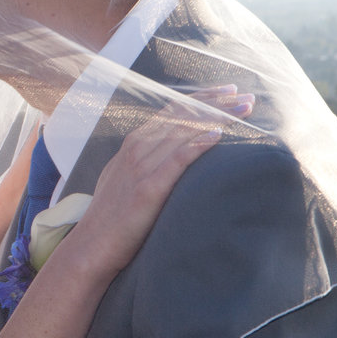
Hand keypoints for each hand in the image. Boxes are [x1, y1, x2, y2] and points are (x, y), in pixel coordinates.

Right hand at [56, 87, 243, 274]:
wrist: (91, 245)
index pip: (172, 111)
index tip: (228, 91)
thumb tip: (169, 155)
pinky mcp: (148, 189)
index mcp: (133, 144)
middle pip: (182, 116)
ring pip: (183, 131)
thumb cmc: (112, 217)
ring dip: (216, 117)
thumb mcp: (125, 178)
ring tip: (244, 109)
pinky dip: (198, 144)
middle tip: (246, 95)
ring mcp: (141, 167)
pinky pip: (177, 160)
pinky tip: (218, 135)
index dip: (202, 98)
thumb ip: (145, 162)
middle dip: (217, 102)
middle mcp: (137, 149)